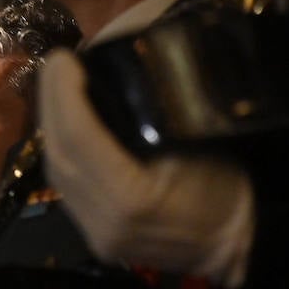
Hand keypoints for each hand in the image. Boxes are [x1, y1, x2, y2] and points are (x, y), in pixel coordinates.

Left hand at [38, 48, 255, 288]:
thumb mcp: (202, 138)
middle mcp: (109, 225)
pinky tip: (64, 123)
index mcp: (134, 200)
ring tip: (57, 85)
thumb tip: (120, 49)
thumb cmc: (228, 184)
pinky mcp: (97, 239)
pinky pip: (69, 189)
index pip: (81, 141)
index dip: (65, 96)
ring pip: (57, 175)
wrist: (236, 240)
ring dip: (52, 126)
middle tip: (56, 62)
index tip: (64, 57)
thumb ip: (157, 106)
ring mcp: (100, 238)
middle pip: (62, 157)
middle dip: (52, 105)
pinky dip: (63, 151)